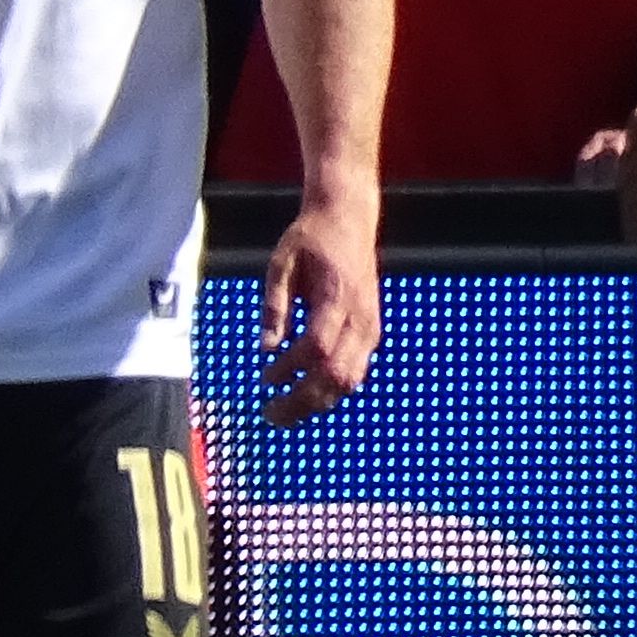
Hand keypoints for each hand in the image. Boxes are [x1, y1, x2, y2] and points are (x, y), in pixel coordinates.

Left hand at [258, 192, 378, 423]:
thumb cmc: (310, 240)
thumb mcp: (281, 265)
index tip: (264, 379)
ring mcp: (371, 326)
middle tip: (271, 415)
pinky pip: (357, 370)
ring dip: (319, 402)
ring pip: (351, 378)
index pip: (316, 347)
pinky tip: (307, 397)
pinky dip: (333, 389)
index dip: (291, 369)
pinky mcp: (372, 331)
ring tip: (286, 414)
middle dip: (303, 400)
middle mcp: (361, 317)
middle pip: (337, 373)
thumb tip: (265, 347)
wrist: (348, 220)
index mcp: (338, 298)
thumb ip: (274, 306)